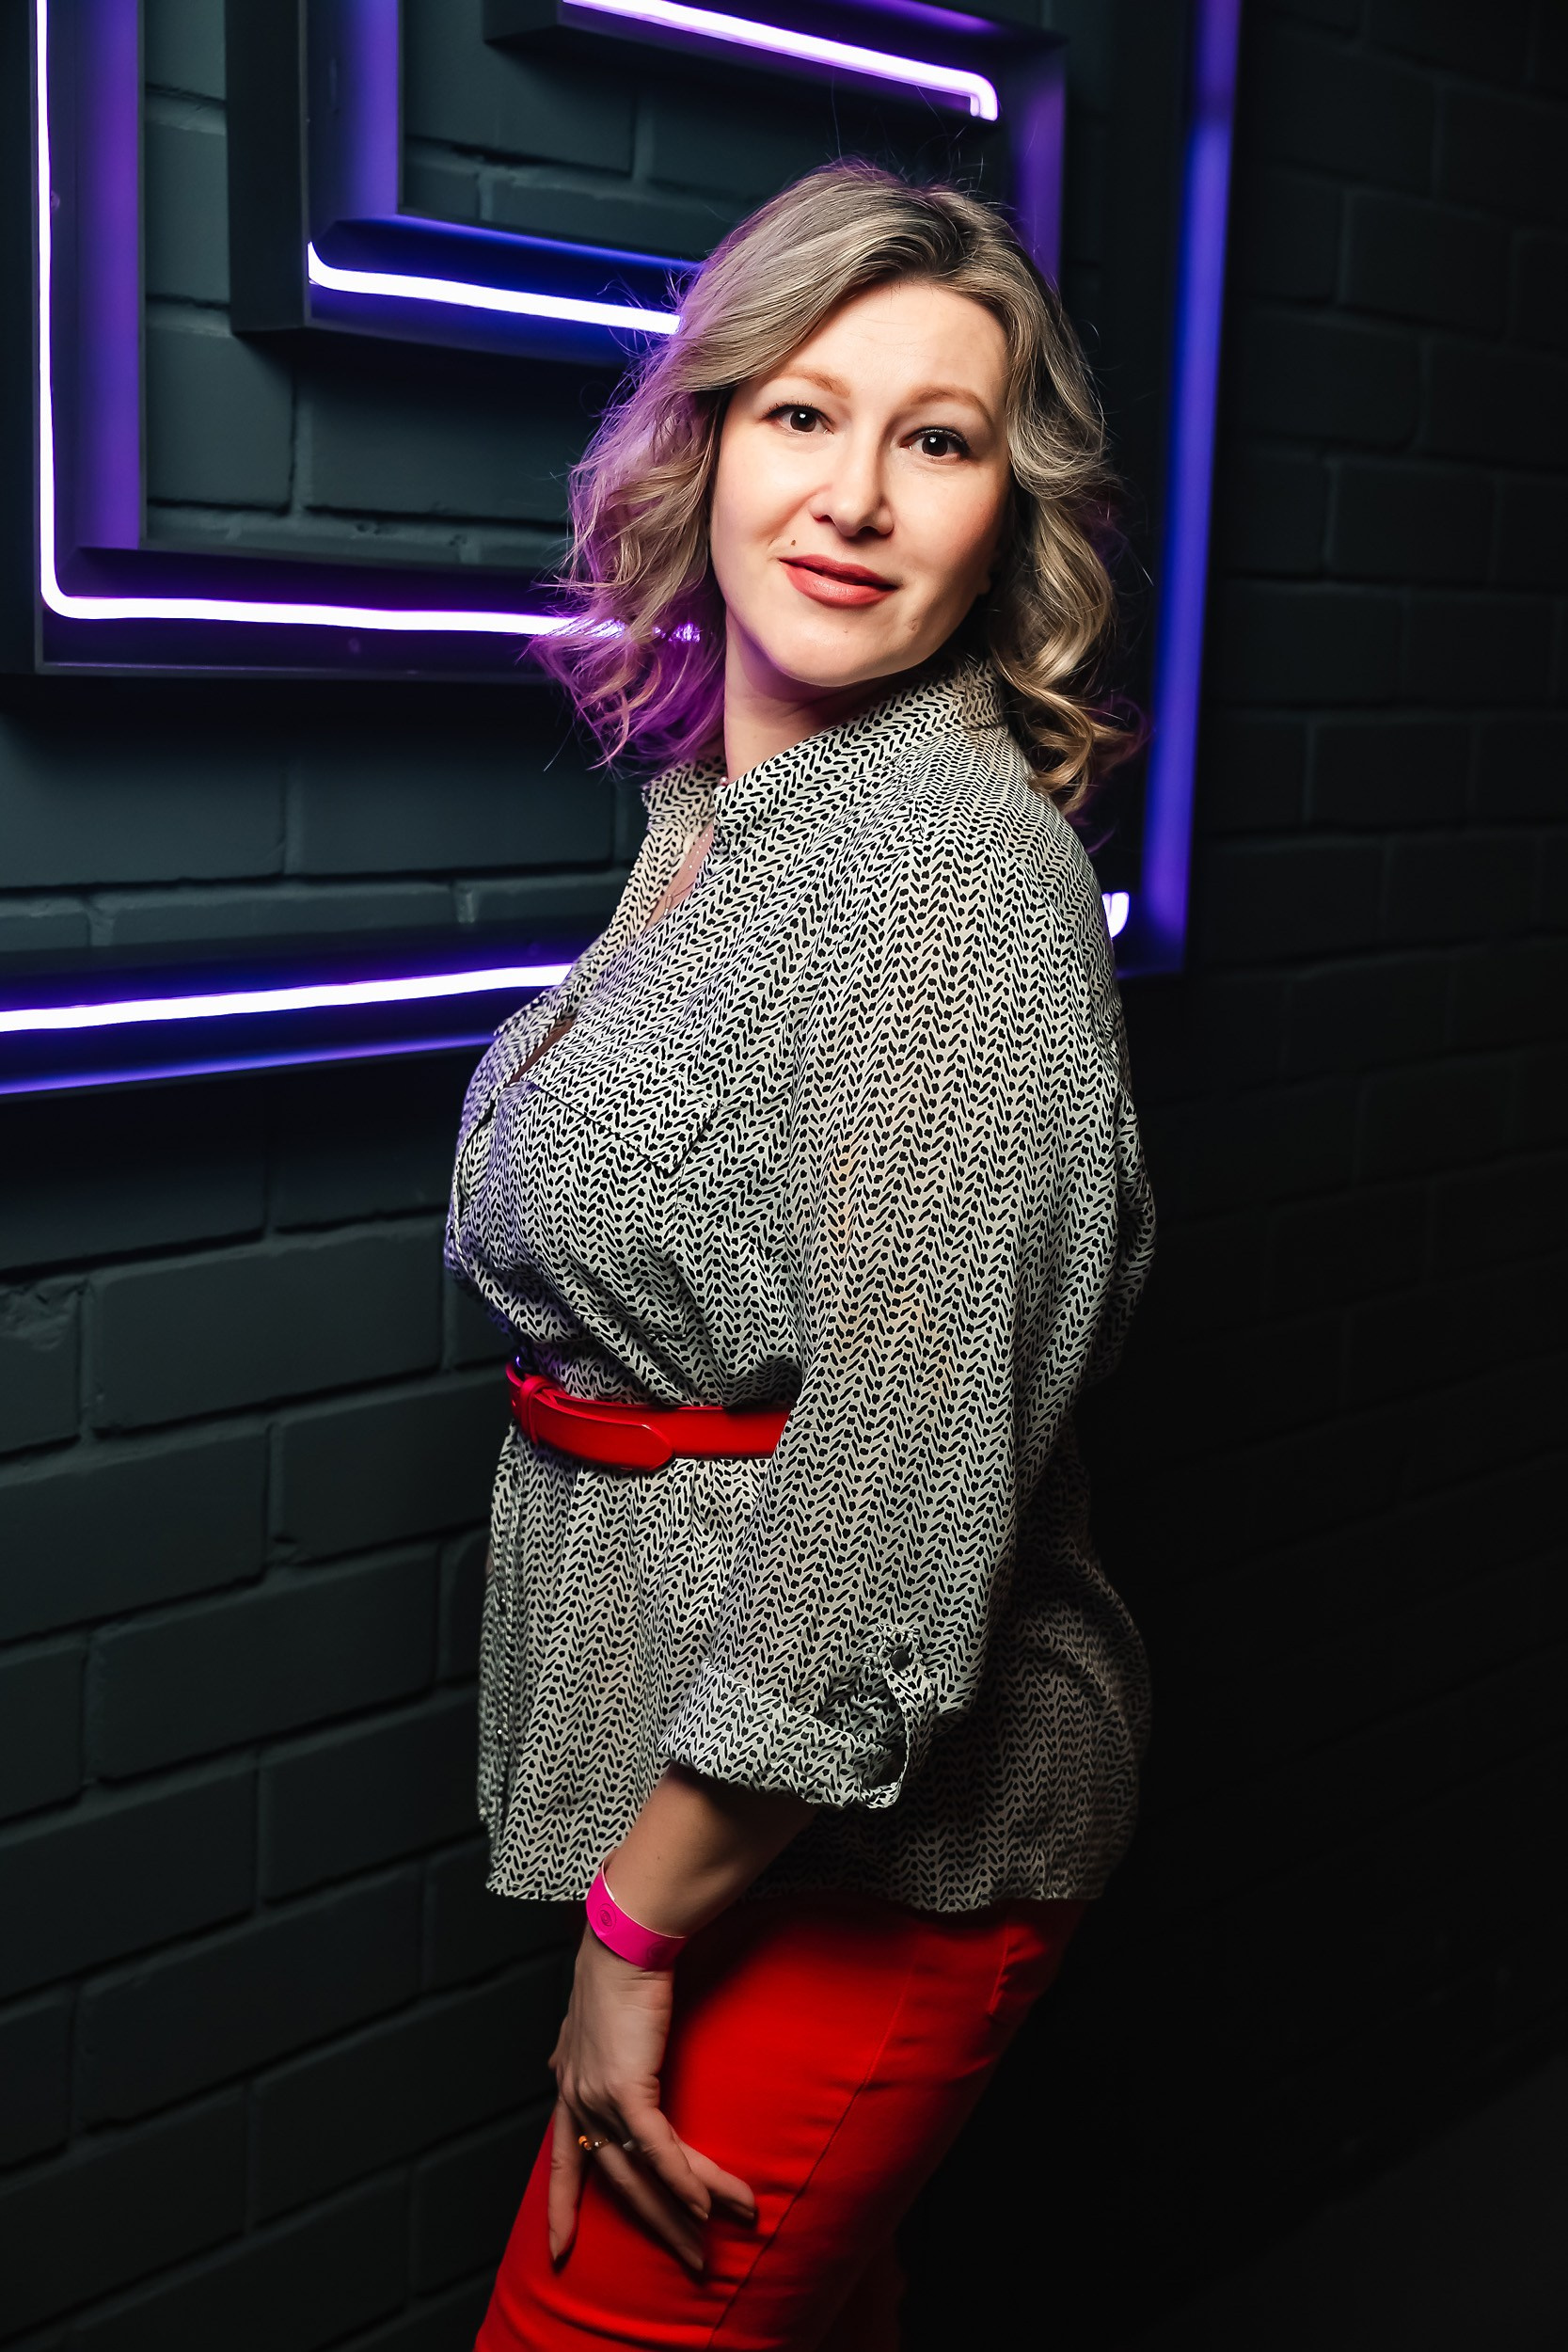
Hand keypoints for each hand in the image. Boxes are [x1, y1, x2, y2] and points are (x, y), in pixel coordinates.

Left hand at [547, 1926, 756, 2271]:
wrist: (624, 1940)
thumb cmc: (612, 1970)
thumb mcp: (582, 2023)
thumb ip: (571, 2053)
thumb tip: (556, 2064)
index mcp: (568, 2088)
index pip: (562, 2161)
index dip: (560, 2206)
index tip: (560, 2249)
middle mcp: (578, 2101)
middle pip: (616, 2183)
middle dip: (654, 2227)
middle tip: (689, 2260)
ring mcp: (599, 2098)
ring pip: (643, 2175)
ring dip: (683, 2215)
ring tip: (714, 2243)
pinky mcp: (628, 2088)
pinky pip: (660, 2149)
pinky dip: (686, 2181)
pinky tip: (710, 2205)